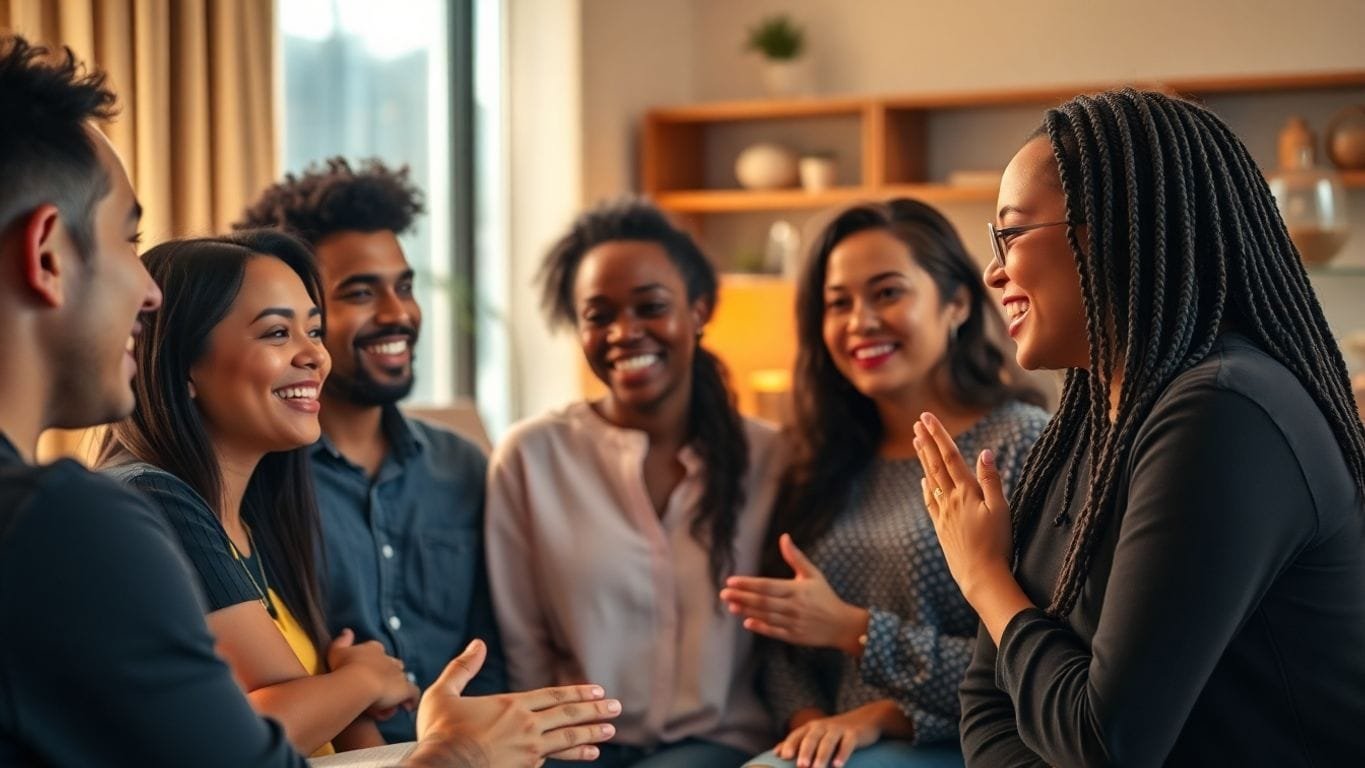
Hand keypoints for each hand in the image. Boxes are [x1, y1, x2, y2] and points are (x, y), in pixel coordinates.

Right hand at [327, 628, 420, 712]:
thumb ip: (342, 641)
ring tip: (389, 702)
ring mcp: (398, 674)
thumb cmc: (344, 667)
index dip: (375, 661)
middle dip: (389, 674)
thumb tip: (347, 631)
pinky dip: (412, 700)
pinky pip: (413, 694)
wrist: (358, 682)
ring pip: (402, 680)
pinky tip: (408, 707)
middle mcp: (388, 660)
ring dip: (397, 689)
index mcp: (373, 649)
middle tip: (380, 687)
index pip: (378, 652)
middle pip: (394, 664)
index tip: (368, 670)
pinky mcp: (405, 689)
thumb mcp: (336, 652)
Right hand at [413, 639, 620, 766]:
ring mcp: (528, 750)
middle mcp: (525, 726)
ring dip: (592, 733)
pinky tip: (591, 754)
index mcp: (509, 706)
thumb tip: (477, 644)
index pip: (552, 696)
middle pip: (567, 715)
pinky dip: (575, 754)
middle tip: (616, 707)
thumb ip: (462, 668)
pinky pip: (556, 758)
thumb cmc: (438, 735)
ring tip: (611, 730)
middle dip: (594, 710)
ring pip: (567, 737)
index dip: (576, 693)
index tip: (597, 691)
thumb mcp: (443, 694)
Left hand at [720, 534, 868, 653]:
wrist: (842, 625)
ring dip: (747, 611)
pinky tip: (747, 622)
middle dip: (742, 597)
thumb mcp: (813, 574)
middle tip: (723, 593)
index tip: (731, 580)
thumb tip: (784, 537)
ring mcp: (794, 623)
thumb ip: (796, 557)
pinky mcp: (794, 636)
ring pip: (766, 616)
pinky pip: (774, 632)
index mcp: (797, 590)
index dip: (748, 583)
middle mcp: (794, 606)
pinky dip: (761, 627)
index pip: (768, 585)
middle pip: (763, 601)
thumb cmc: (825, 596)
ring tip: (731, 605)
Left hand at [774, 704, 889, 767]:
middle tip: (801, 766)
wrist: (866, 719)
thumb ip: (798, 742)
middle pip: (812, 738)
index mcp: (812, 727)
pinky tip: (837, 765)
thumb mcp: (817, 734)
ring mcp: (839, 729)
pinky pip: (847, 744)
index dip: (790, 744)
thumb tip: (777, 753)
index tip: (783, 756)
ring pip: (828, 742)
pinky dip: (842, 754)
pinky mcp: (854, 734)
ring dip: (822, 756)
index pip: (798, 734)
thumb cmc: (836, 731)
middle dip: (805, 752)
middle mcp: (824, 726)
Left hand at [913, 412, 1013, 601]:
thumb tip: (985, 452)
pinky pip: (931, 502)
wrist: (980, 576)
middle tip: (918, 422)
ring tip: (917, 441)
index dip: (939, 435)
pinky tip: (923, 479)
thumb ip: (991, 480)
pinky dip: (926, 487)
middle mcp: (951, 500)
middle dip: (928, 441)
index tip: (928, 418)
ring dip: (924, 459)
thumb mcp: (1001, 510)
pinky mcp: (942, 528)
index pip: (950, 456)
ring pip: (932, 480)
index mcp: (966, 492)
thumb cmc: (997, 544)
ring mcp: (944, 514)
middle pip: (936, 464)